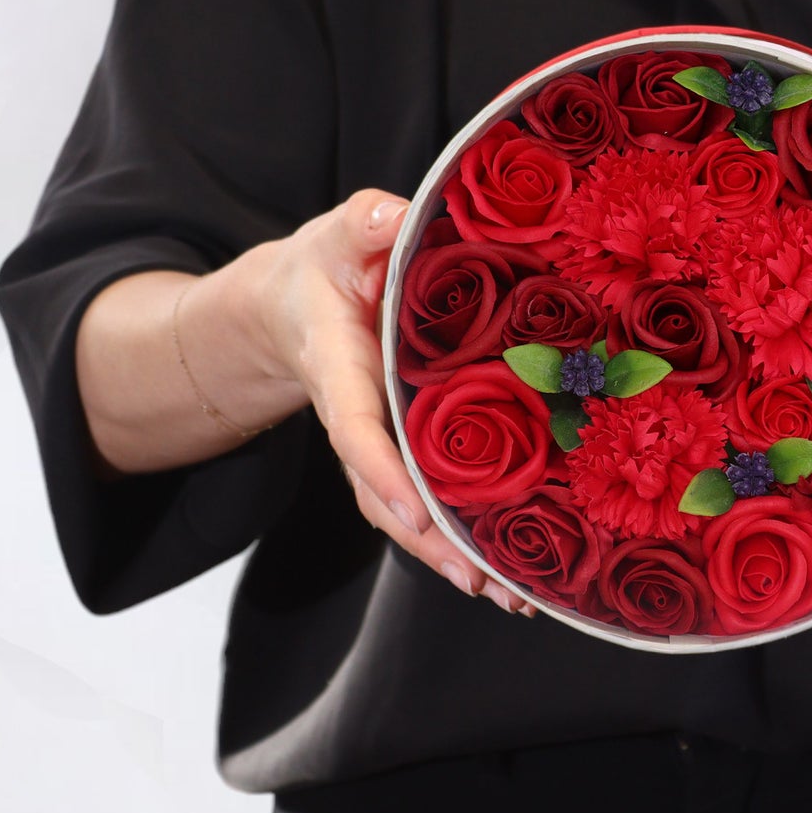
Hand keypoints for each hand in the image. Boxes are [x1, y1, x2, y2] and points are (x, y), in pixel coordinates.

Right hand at [256, 187, 535, 615]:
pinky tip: (512, 567)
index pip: (355, 428)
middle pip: (386, 494)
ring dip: (454, 556)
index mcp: (339, 370)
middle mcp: (359, 419)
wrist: (298, 302)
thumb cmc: (329, 264)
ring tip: (513, 596)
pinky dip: (464, 535)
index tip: (414, 508)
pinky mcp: (407, 448)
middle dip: (431, 542)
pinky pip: (430, 498)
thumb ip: (364, 223)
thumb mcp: (342, 231)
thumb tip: (392, 216)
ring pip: (409, 512)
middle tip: (484, 580)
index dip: (382, 468)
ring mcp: (382, 441)